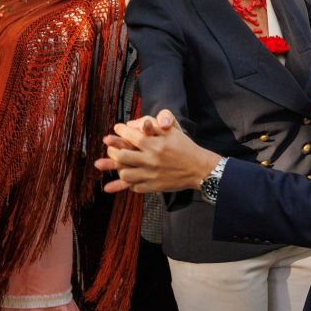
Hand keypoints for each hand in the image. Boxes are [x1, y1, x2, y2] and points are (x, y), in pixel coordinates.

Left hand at [94, 110, 220, 193]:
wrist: (199, 168)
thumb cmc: (185, 147)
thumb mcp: (172, 131)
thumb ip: (153, 125)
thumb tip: (135, 123)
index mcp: (154, 144)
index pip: (130, 136)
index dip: (120, 131)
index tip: (117, 129)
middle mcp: (150, 160)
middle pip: (121, 157)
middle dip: (113, 151)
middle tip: (111, 148)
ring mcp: (151, 175)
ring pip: (125, 175)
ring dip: (119, 168)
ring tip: (119, 163)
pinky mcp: (154, 187)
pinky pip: (134, 187)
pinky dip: (128, 183)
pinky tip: (128, 178)